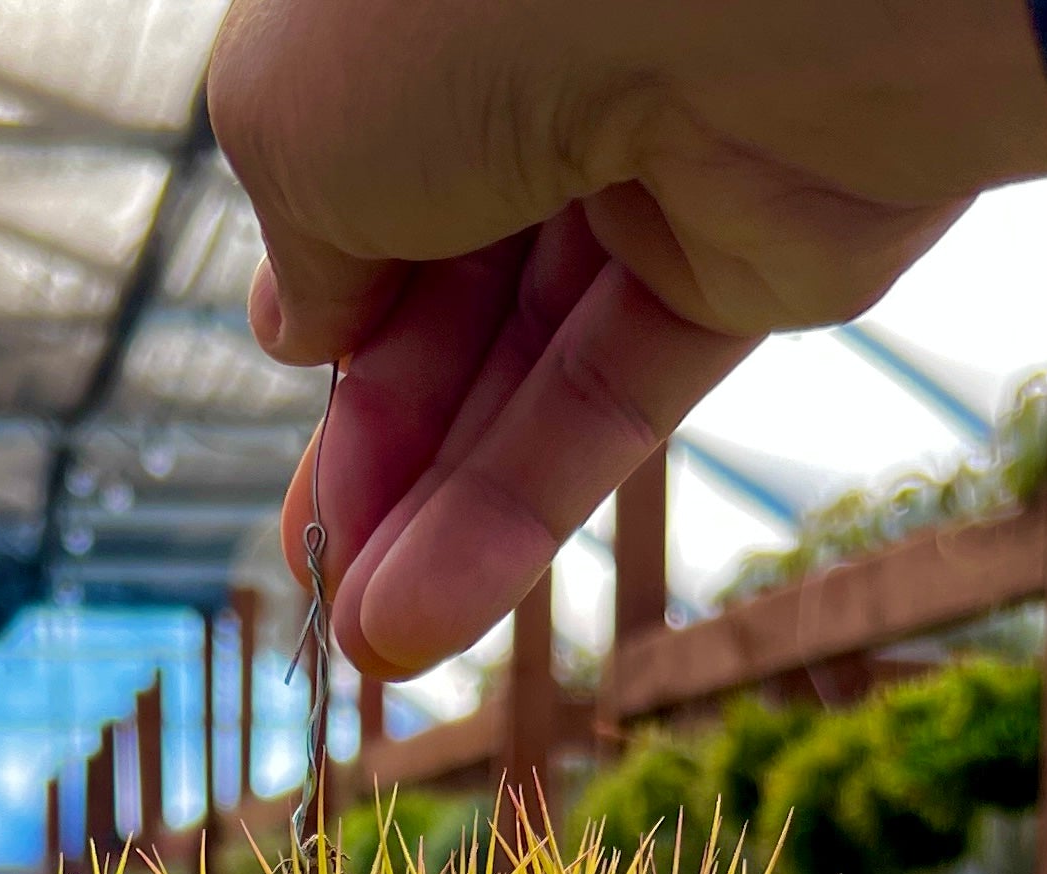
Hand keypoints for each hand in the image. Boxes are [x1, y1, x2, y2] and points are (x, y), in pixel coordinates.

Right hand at [208, 0, 1046, 675]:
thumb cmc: (479, 3)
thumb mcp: (298, 118)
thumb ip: (294, 233)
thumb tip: (299, 328)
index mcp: (440, 4)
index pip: (372, 159)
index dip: (330, 283)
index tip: (296, 369)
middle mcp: (553, 60)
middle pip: (448, 285)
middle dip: (377, 440)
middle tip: (316, 566)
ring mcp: (659, 161)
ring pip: (528, 362)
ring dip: (437, 510)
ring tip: (368, 637)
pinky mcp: (751, 259)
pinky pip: (617, 398)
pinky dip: (523, 510)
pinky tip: (427, 612)